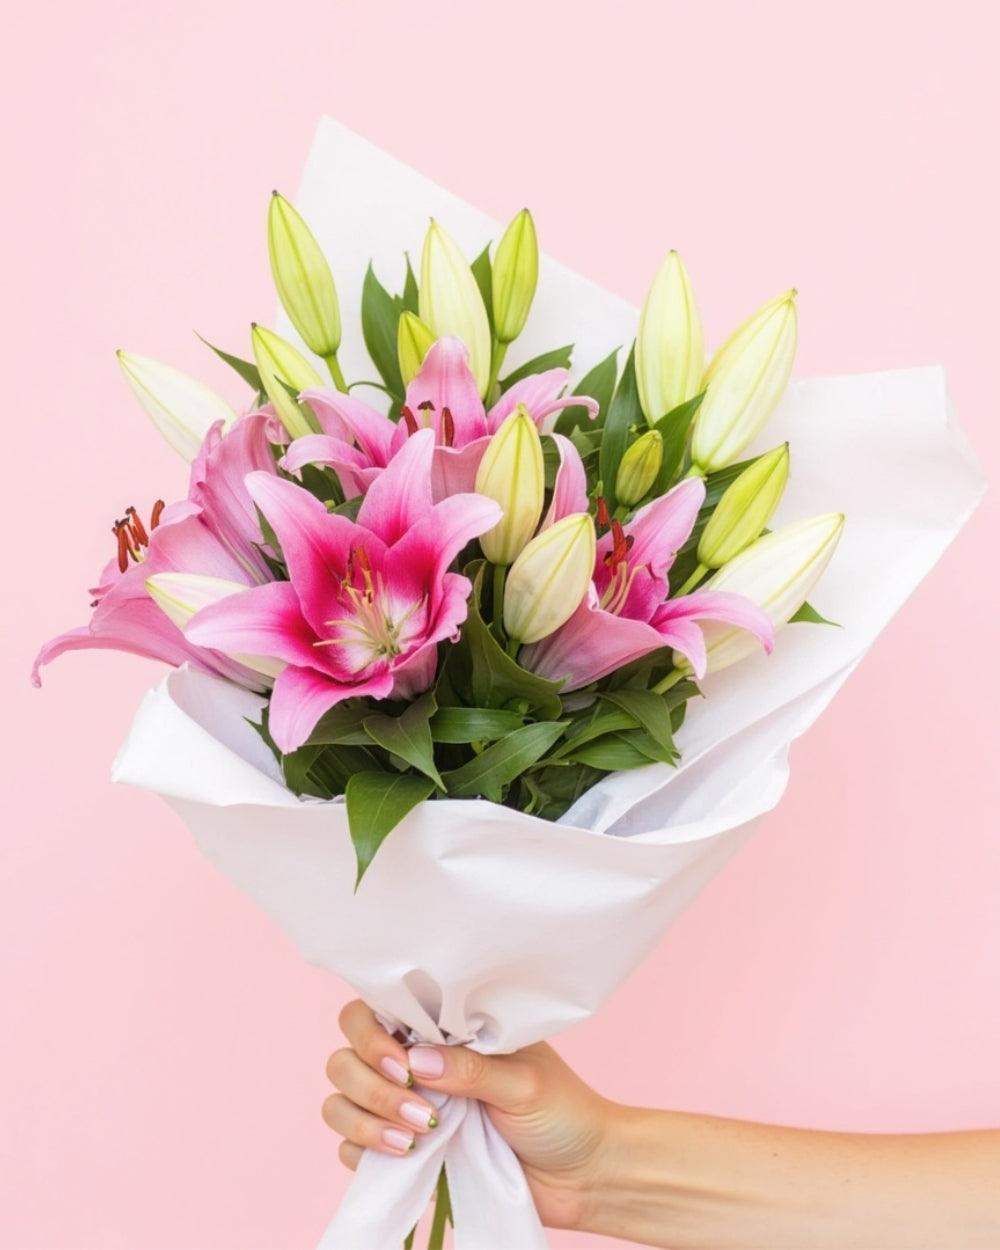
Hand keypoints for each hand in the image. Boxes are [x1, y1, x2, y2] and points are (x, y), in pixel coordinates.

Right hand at [323, 1000, 614, 1230]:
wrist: (582, 1176)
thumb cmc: (563, 1112)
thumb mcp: (523, 1082)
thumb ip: (470, 1069)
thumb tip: (416, 1060)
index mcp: (442, 1031)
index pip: (375, 1010)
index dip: (371, 1033)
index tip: (403, 1063)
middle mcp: (414, 1063)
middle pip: (345, 1056)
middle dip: (370, 1084)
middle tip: (418, 1111)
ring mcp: (402, 1107)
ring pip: (339, 1100)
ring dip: (365, 1119)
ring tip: (416, 1140)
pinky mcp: (400, 1152)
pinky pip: (349, 1146)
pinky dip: (364, 1151)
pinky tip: (406, 1156)